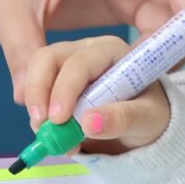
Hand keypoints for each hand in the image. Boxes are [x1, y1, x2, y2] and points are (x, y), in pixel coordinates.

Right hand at [12, 35, 174, 155]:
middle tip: (40, 125)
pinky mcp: (56, 82)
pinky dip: (36, 110)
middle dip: (39, 91)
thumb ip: (122, 119)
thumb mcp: (147, 119)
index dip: (65, 89)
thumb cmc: (149, 113)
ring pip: (37, 71)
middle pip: (49, 58)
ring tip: (43, 132)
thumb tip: (89, 123)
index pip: (80, 62)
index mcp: (111, 52)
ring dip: (35, 101)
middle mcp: (86, 51)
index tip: (58, 120)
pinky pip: (37, 90)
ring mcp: (68, 64)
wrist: (143, 125)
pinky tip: (47, 132)